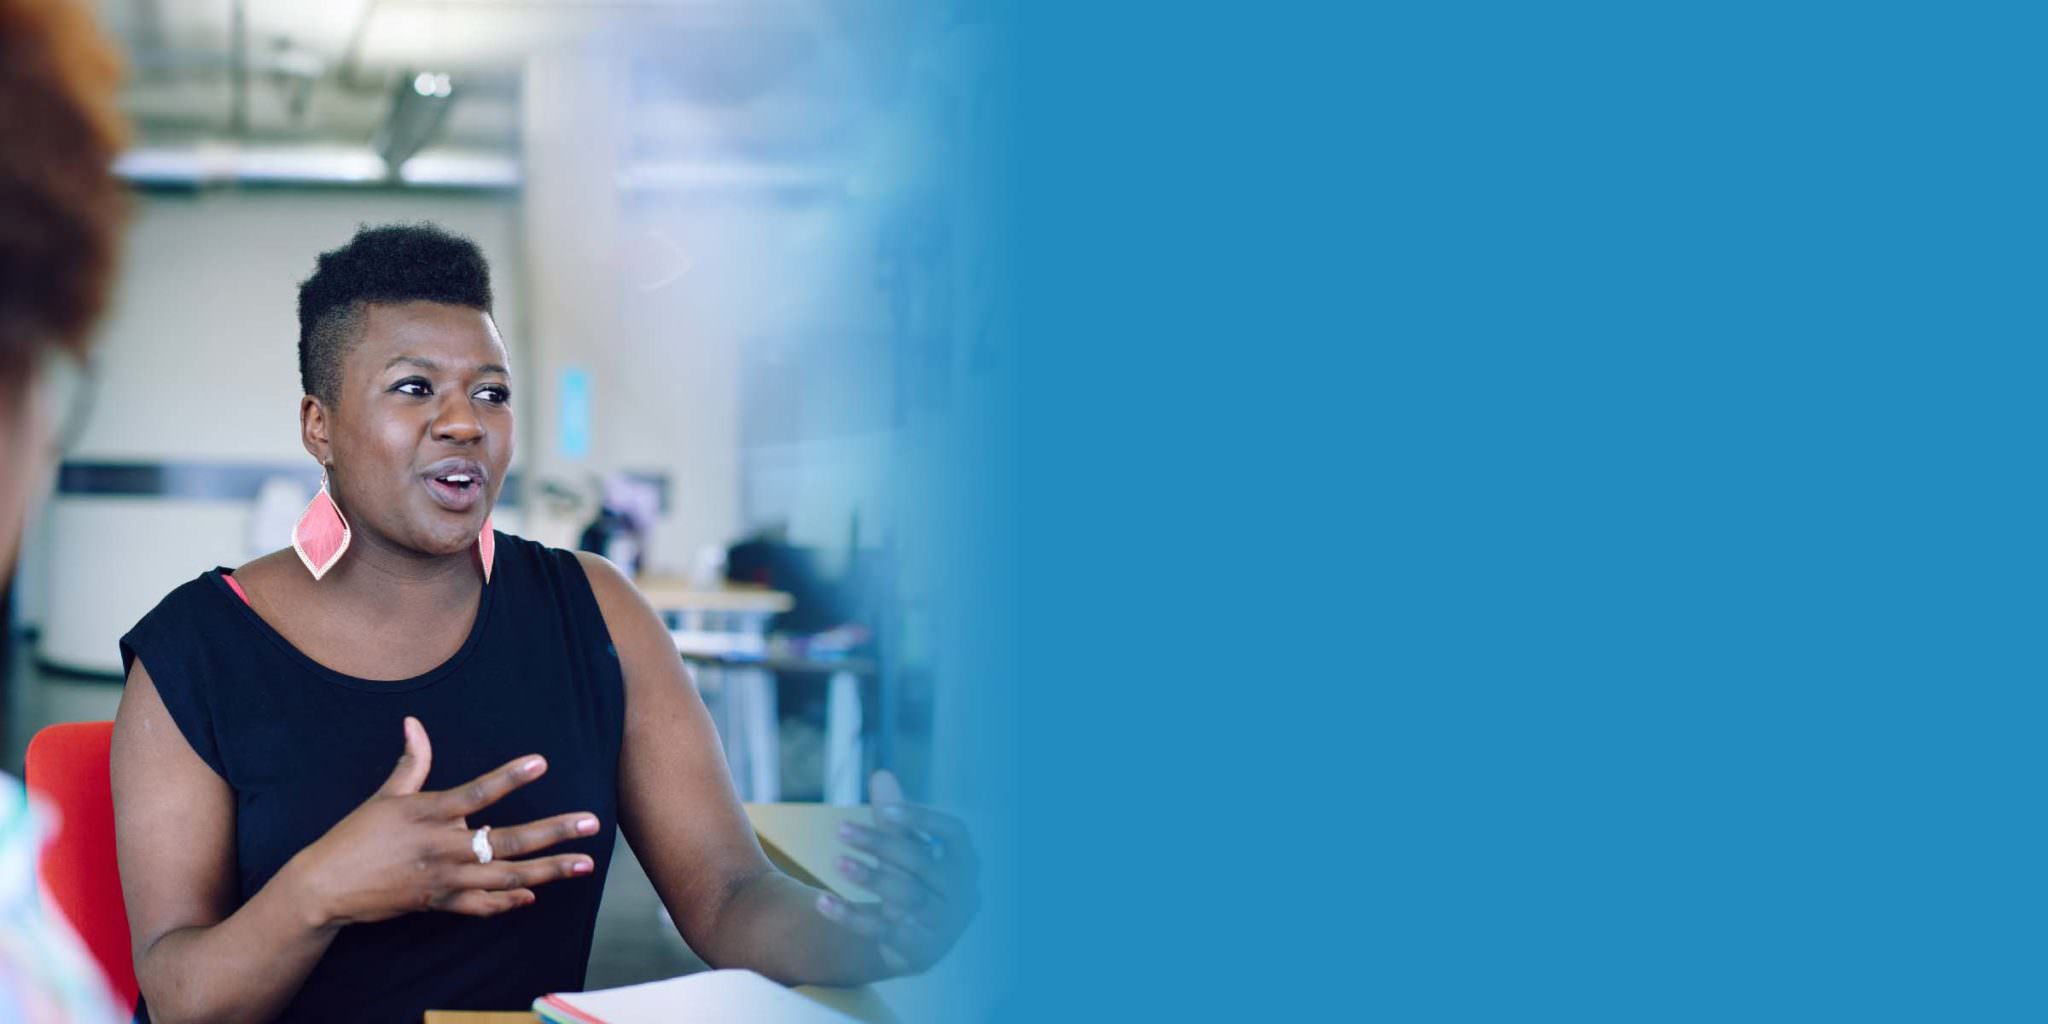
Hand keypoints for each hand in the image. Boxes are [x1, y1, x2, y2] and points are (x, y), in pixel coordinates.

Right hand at [285, 716, 600, 927]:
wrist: (325, 887)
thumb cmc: (356, 836)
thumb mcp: (384, 796)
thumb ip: (411, 762)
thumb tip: (414, 723)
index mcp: (429, 813)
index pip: (478, 792)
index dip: (509, 777)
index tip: (542, 763)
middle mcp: (442, 847)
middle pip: (507, 840)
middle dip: (554, 833)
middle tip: (592, 824)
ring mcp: (443, 879)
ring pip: (505, 877)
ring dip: (548, 871)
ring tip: (584, 864)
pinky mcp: (439, 903)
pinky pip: (481, 905)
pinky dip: (507, 901)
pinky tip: (533, 894)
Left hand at [816, 770, 980, 975]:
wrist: (920, 943)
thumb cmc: (917, 882)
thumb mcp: (906, 850)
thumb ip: (894, 818)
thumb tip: (881, 774)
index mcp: (965, 861)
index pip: (954, 832)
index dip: (922, 818)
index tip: (884, 809)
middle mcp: (962, 892)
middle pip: (922, 863)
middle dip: (882, 844)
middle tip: (841, 829)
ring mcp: (943, 924)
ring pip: (907, 896)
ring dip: (871, 877)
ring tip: (838, 862)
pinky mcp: (917, 950)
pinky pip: (882, 931)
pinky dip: (851, 916)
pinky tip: (823, 902)